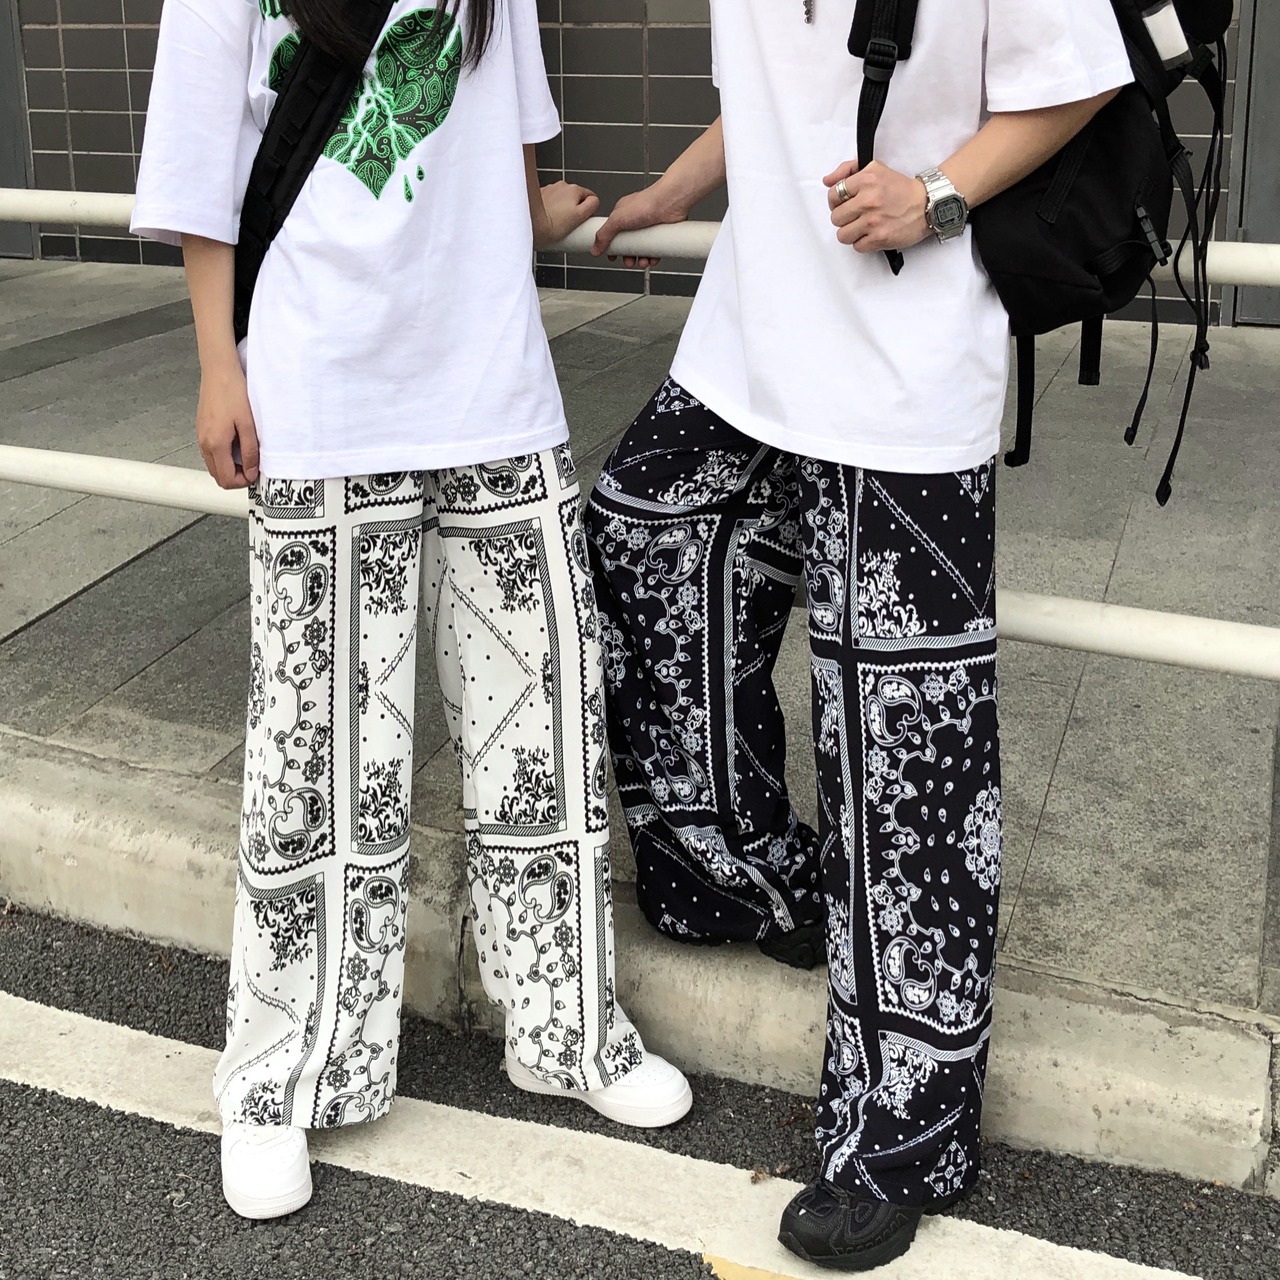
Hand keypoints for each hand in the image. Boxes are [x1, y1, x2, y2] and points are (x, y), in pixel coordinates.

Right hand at [196, 362, 259, 489]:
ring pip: (214, 465)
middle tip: (252, 465)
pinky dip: (224, 455)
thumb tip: (250, 472)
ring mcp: (200, 436)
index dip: (243, 482)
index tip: (255, 473)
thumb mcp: (248, 425)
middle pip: (218, 476)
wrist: (219, 371)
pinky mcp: (202, 429)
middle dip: (236, 476)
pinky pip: (211, 452)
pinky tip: (236, 442)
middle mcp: (204, 443)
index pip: (226, 479)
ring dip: (230, 466)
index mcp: (215, 444)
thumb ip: (250, 452)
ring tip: (246, 452)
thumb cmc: (233, 392)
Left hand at [535, 181, 600, 249]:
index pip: (590, 197)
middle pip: (575, 198)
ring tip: (557, 223)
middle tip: (569, 224)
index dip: (588, 211)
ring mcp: (549, 189)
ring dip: (561, 209)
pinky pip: (550, 201)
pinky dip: (550, 209)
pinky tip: (548, 219)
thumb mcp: (580, 216)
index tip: (582, 221)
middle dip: (574, 209)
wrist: (530, 225)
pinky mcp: (538, 195)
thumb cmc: (553, 225)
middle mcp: (561, 186)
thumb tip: (595, 200)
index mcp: (574, 189)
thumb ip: (592, 205)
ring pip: (562, 199)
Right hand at [591, 183, 689, 268]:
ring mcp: (649, 226)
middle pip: (628, 243)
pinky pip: (656, 248)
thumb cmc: (646, 203)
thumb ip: (604, 235)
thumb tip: (595, 248)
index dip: (612, 246)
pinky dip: (654, 256)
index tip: (612, 256)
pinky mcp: (661, 232)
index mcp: (622, 214)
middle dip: (628, 256)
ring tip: (643, 262)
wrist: (670, 202)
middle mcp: (635, 219)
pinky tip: (653, 259)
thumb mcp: (617, 220)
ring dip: (642, 258)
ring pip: (642, 248)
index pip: (613, 233)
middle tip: (629, 261)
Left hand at [824, 160, 930, 253]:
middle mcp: (868, 199)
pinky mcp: (879, 238)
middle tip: (857, 215)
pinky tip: (873, 234)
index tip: (846, 203)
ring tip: (863, 226)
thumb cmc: (900, 188)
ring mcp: (873, 221)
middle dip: (844, 218)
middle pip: (835, 217)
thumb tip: (826, 181)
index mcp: (866, 179)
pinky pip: (856, 246)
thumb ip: (848, 171)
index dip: (837, 201)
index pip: (833, 195)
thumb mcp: (875, 168)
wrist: (927, 204)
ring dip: (851, 233)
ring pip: (842, 235)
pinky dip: (863, 243)